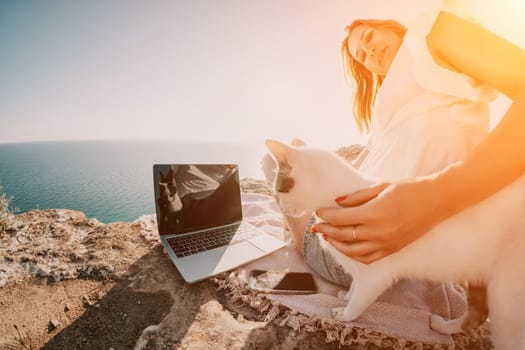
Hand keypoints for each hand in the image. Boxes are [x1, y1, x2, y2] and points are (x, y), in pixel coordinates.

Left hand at [313, 178, 443, 263]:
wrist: (438, 200)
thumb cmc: (410, 189)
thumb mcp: (381, 187)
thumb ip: (357, 197)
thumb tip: (337, 202)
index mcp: (374, 213)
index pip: (341, 218)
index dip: (326, 216)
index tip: (317, 212)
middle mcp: (378, 232)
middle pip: (343, 235)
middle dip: (326, 229)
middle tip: (315, 225)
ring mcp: (386, 243)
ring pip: (353, 251)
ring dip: (336, 244)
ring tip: (326, 236)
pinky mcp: (393, 249)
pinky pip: (368, 258)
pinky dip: (353, 255)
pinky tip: (345, 247)